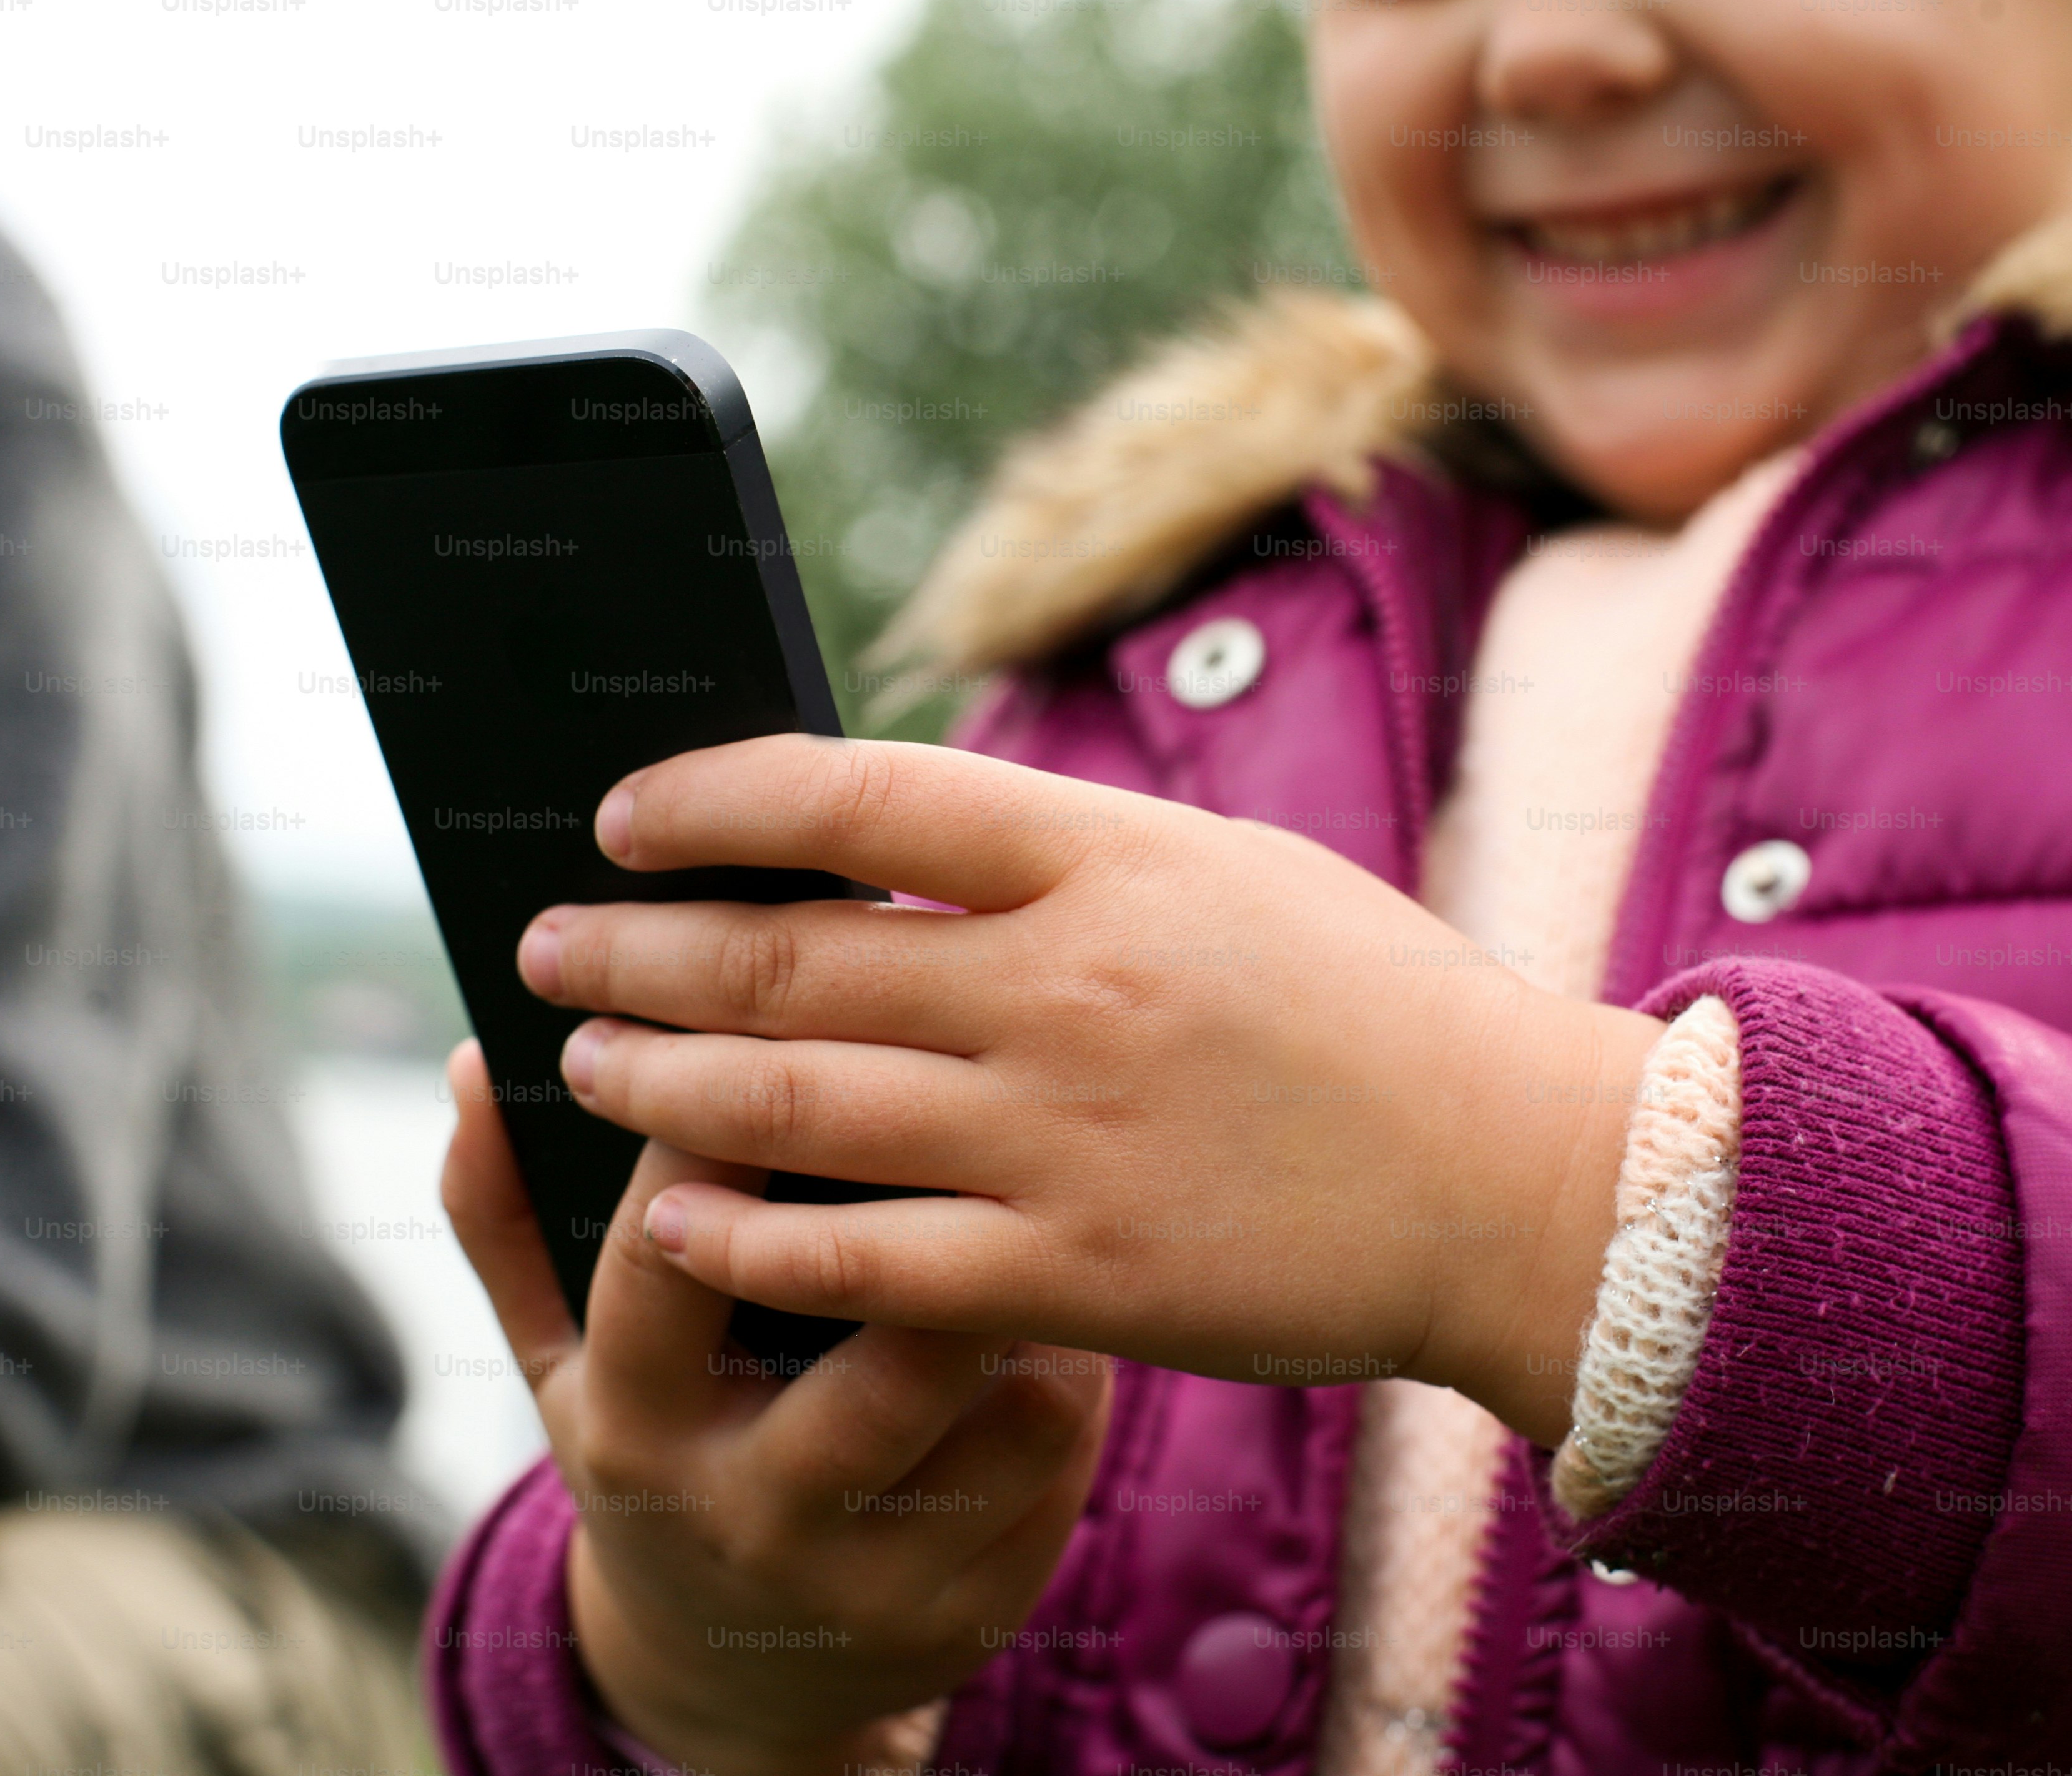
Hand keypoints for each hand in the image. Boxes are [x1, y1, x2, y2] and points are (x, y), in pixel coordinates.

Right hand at [439, 1041, 1112, 1775]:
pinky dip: (1080, 1366)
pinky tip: (1068, 1306)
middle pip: (883, 1361)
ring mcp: (877, 1578)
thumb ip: (506, 1216)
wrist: (731, 1677)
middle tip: (984, 1104)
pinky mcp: (979, 1607)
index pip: (670, 1264)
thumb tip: (471, 1062)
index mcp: (636, 1425)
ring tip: (1043, 1204)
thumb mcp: (559, 1360)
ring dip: (1040, 1296)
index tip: (793, 1013)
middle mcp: (754, 1512)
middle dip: (948, 1231)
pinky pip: (1064, 1458)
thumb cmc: (658, 1446)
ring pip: (1010, 1408)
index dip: (725, 1130)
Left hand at [519, 735, 1662, 1443]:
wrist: (1523, 1183)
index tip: (626, 816)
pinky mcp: (1077, 1277)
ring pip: (795, 1104)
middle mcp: (1072, 986)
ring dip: (660, 1079)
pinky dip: (746, 1236)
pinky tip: (671, 1217)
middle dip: (640, 950)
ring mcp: (1066, 1137)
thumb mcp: (1233, 880)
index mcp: (1116, 860)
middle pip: (792, 954)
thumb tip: (891, 854)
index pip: (861, 794)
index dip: (716, 797)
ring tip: (581, 1061)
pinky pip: (860, 1257)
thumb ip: (1068, 864)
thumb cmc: (1380, 1013)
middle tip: (548, 947)